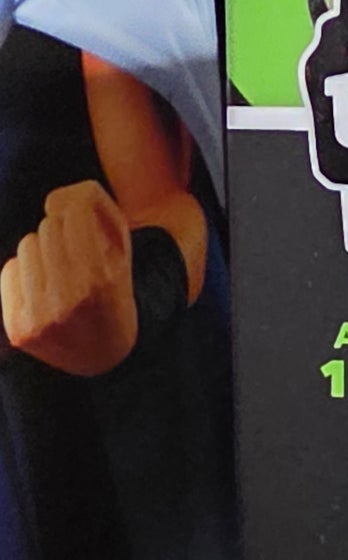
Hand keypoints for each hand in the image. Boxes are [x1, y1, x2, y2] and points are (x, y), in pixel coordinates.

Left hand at [1, 181, 137, 375]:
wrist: (105, 361)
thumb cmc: (114, 299)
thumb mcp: (124, 257)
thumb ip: (100, 214)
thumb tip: (55, 198)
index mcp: (100, 281)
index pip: (74, 213)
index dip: (79, 208)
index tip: (82, 214)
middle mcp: (67, 300)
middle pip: (49, 227)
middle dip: (62, 233)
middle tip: (75, 254)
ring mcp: (40, 316)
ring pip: (27, 246)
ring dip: (42, 253)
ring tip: (59, 275)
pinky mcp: (18, 328)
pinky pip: (9, 270)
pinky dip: (24, 274)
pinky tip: (41, 292)